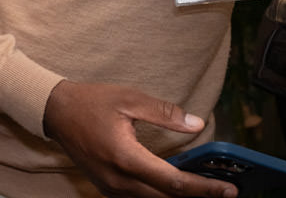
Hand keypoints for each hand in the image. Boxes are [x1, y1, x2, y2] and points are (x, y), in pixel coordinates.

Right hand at [43, 81, 237, 197]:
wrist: (56, 111)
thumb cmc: (91, 102)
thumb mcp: (129, 98)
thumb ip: (164, 113)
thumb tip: (196, 124)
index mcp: (126, 158)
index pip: (174, 182)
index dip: (204, 189)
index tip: (229, 190)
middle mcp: (119, 181)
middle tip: (225, 193)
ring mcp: (111, 188)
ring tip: (204, 191)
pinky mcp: (107, 188)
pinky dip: (160, 197)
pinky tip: (175, 189)